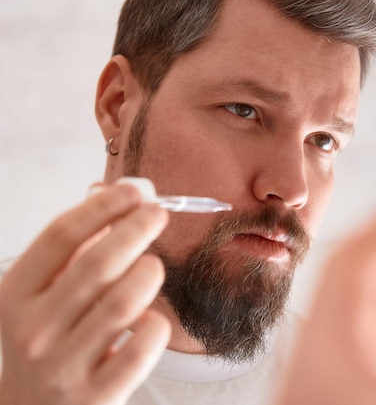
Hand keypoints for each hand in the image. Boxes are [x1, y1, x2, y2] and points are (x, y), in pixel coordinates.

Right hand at [0, 184, 170, 404]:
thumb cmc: (48, 340)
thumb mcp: (43, 294)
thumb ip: (77, 246)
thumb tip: (119, 193)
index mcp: (15, 295)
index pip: (60, 236)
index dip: (103, 207)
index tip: (133, 191)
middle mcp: (34, 330)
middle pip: (98, 262)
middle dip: (135, 229)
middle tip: (158, 213)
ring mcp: (63, 367)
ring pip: (124, 301)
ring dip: (148, 274)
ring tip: (151, 267)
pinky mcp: (97, 395)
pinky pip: (144, 345)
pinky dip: (156, 324)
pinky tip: (149, 319)